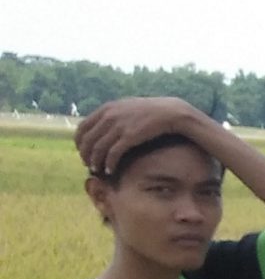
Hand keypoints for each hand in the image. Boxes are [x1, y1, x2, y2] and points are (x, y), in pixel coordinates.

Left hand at [76, 98, 216, 178]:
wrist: (170, 112)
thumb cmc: (150, 112)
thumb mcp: (127, 107)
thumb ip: (113, 114)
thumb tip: (102, 126)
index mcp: (106, 109)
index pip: (82, 128)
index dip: (80, 142)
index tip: (82, 151)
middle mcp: (109, 117)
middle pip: (88, 140)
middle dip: (86, 155)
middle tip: (88, 164)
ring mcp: (119, 127)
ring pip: (98, 149)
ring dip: (96, 162)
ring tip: (98, 169)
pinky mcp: (130, 137)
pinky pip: (113, 154)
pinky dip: (109, 164)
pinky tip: (110, 170)